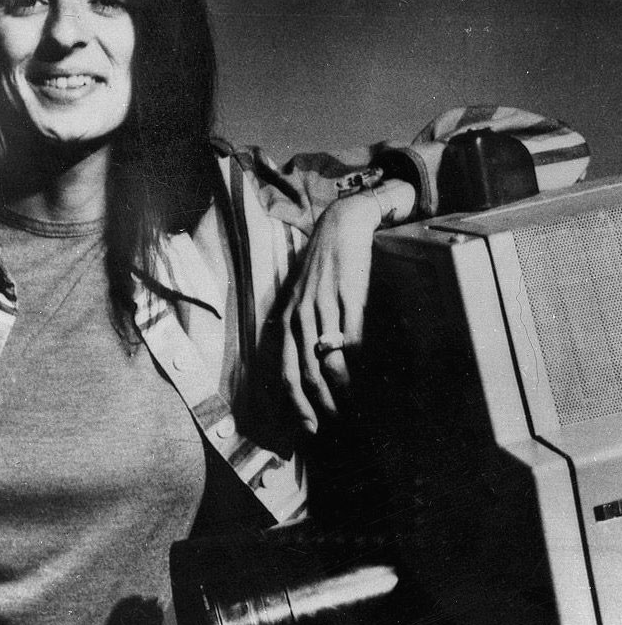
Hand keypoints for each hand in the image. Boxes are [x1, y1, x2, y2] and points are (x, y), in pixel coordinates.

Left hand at [280, 192, 381, 433]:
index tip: (310, 428)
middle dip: (321, 404)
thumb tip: (310, 367)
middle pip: (307, 373)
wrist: (340, 227)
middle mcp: (300, 315)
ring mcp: (323, 305)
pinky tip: (369, 375)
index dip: (297, 404)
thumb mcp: (302, 299)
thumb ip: (302, 331)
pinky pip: (353, 337)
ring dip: (343, 388)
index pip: (286, 371)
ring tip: (355, 404)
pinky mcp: (348, 295)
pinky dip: (360, 361)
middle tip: (336, 423)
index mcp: (287, 319)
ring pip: (330, 360)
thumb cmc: (322, 268)